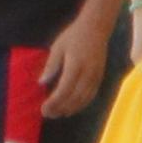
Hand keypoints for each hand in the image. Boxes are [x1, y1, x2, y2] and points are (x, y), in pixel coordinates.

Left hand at [36, 6, 113, 120]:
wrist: (97, 28)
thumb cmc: (74, 35)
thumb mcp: (58, 47)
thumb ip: (51, 65)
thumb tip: (42, 82)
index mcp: (75, 65)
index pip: (64, 90)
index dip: (54, 102)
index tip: (44, 109)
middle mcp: (87, 73)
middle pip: (74, 98)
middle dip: (60, 108)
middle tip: (48, 114)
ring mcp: (95, 76)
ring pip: (84, 99)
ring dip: (71, 109)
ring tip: (58, 114)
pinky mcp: (100, 77)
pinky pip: (91, 95)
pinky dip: (82, 104)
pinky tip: (73, 107)